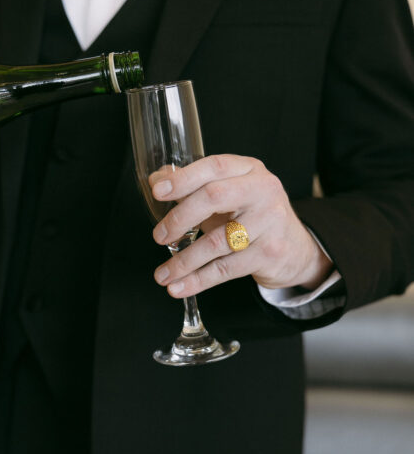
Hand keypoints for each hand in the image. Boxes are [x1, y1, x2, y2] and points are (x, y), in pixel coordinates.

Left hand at [150, 154, 332, 296]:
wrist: (295, 249)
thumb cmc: (252, 216)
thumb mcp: (227, 194)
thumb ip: (193, 185)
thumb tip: (157, 179)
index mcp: (248, 169)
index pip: (214, 166)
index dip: (183, 178)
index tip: (157, 191)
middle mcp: (263, 190)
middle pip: (214, 197)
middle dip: (180, 218)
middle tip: (159, 236)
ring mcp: (269, 221)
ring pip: (217, 241)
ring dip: (184, 261)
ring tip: (163, 274)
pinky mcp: (269, 253)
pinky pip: (226, 269)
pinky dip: (198, 280)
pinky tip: (178, 287)